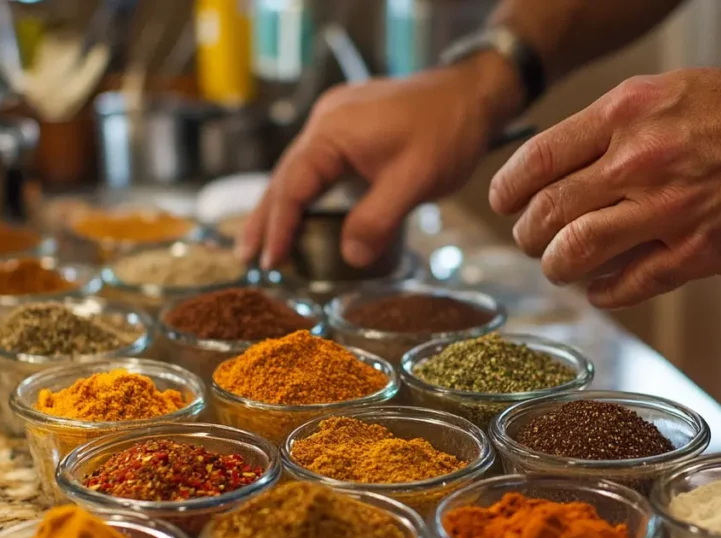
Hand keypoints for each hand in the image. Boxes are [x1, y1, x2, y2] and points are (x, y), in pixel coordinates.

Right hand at [243, 53, 522, 269]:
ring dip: (280, 208)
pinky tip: (299, 214)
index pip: (293, 186)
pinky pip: (316, 164)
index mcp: (332, 132)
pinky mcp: (349, 127)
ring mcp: (336, 122)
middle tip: (247, 259)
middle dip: (264, 220)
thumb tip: (350, 257)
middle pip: (285, 177)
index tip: (270, 261)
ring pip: (298, 171)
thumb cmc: (447, 130)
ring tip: (261, 245)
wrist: (473, 94)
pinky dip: (303, 193)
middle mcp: (326, 122)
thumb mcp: (414, 181)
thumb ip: (377, 220)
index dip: (279, 227)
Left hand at [489, 67, 720, 307]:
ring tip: (560, 266)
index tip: (502, 203)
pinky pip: (628, 285)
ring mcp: (669, 210)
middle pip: (546, 213)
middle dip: (527, 235)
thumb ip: (612, 125)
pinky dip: (604, 293)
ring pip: (574, 254)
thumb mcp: (670, 90)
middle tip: (530, 240)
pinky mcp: (699, 253)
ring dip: (556, 267)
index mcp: (627, 113)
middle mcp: (640, 160)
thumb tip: (558, 163)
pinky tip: (603, 288)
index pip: (537, 160)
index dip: (507, 190)